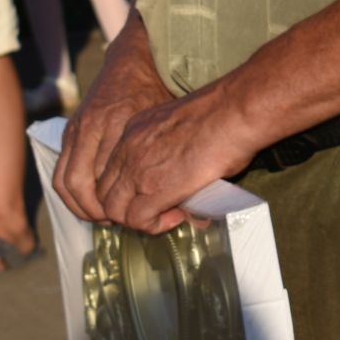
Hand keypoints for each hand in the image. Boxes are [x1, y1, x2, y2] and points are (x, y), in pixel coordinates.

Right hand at [53, 24, 174, 223]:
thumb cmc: (156, 92)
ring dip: (81, 206)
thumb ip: (172, 155)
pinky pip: (61, 171)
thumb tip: (193, 195)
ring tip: (103, 217)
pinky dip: (72, 193)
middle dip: (96, 212)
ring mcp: (77, 129)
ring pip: (66, 183)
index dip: (123, 207)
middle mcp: (93, 127)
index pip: (111, 181)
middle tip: (116, 223)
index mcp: (119, 124)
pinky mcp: (69, 131)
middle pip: (83, 187)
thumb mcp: (167, 121)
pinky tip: (89, 202)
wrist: (128, 62)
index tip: (140, 219)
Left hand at [93, 89, 260, 233]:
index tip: (149, 192)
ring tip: (167, 214)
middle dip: (126, 207)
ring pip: (115, 210)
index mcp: (134, 130)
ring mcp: (138, 170)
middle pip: (105, 192)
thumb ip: (169, 148)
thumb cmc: (221, 114)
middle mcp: (128, 149)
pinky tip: (177, 216)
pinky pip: (137, 220)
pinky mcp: (154, 190)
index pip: (111, 170)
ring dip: (138, 219)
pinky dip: (154, 225)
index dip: (127, 188)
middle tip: (155, 209)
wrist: (233, 114)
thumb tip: (178, 174)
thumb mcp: (179, 125)